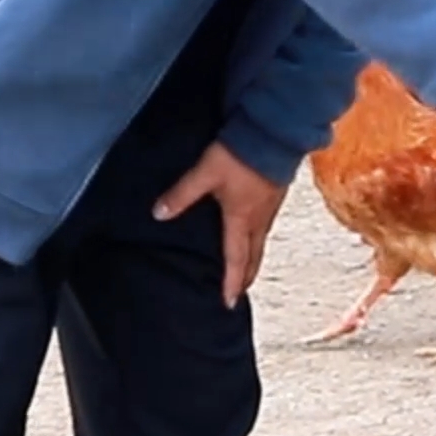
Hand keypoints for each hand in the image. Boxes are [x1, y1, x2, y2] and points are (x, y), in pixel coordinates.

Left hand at [157, 142, 288, 308]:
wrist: (273, 133)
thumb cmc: (242, 154)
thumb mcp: (205, 174)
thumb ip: (181, 195)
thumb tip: (159, 214)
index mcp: (241, 219)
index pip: (236, 259)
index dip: (231, 282)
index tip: (229, 302)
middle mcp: (259, 218)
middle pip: (253, 256)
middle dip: (246, 277)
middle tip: (239, 292)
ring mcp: (271, 207)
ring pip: (262, 242)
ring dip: (253, 259)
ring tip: (246, 268)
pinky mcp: (276, 194)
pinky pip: (267, 225)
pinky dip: (259, 238)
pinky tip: (254, 231)